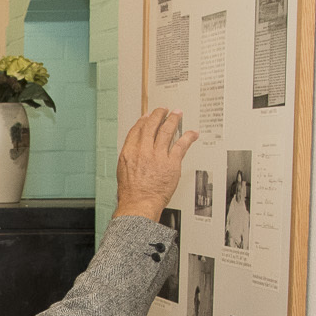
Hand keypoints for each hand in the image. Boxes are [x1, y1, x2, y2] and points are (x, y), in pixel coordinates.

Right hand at [114, 106, 200, 221]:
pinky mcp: (171, 163)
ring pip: (166, 131)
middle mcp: (143, 150)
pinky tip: (192, 133)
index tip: (147, 116)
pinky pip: (181, 145)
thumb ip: (130, 158)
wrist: (139, 205)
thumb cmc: (131, 194)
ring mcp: (157, 155)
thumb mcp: (123, 172)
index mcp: (129, 152)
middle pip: (151, 126)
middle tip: (163, 110)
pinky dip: (188, 137)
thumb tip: (135, 153)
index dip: (143, 121)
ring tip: (177, 114)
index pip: (136, 130)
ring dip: (173, 120)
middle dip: (158, 115)